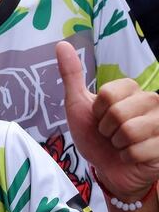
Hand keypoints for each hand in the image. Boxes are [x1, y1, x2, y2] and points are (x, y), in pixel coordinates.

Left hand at [57, 41, 158, 200]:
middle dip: (106, 129)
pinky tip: (131, 156)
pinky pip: (138, 151)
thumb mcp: (78, 105)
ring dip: (117, 144)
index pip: (107, 94)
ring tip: (121, 144)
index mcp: (131, 89)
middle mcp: (152, 101)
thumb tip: (62, 43)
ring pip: (129, 131)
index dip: (97, 111)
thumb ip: (72, 75)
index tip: (100, 118)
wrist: (107, 168)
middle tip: (110, 134)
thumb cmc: (95, 136)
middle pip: (118, 112)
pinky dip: (128, 158)